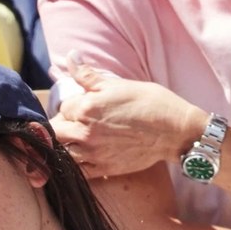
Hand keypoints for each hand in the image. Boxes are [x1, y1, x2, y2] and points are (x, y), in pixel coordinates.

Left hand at [51, 58, 205, 178]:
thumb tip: (71, 57)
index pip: (62, 107)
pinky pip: (77, 172)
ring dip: (65, 145)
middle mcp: (85, 133)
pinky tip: (83, 157)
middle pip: (55, 131)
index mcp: (87, 108)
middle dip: (61, 125)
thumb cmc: (150, 103)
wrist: (175, 131)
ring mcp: (93, 154)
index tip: (79, 106)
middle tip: (75, 122)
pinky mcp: (103, 170)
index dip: (70, 106)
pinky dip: (74, 165)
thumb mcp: (118, 84)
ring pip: (61, 152)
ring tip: (77, 139)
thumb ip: (88, 75)